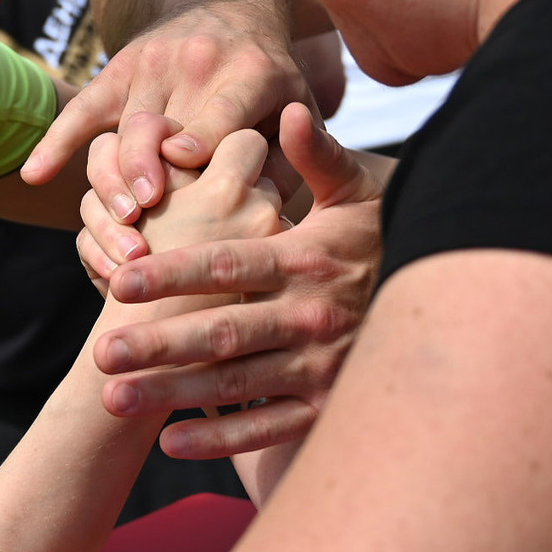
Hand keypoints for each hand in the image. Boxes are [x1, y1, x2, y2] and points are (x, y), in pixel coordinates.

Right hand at [23, 1, 311, 213]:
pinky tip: (34, 175)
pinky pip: (83, 108)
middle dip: (147, 171)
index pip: (220, 111)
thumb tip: (266, 205)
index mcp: (253, 73)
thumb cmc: (272, 83)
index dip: (201, 139)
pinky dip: (57, 141)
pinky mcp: (119, 68)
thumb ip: (295, 157)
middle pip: (160, 126)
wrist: (229, 7)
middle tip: (142, 216)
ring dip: (115, 174)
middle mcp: (199, 62)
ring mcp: (153, 63)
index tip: (181, 166)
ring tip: (120, 218)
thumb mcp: (299, 108)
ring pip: (123, 126)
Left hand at [88, 106, 384, 459]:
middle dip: (157, 343)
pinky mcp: (326, 404)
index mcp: (305, 259)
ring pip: (234, 383)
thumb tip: (288, 110)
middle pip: (220, 332)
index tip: (118, 281)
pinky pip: (267, 426)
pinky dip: (219, 438)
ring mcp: (318, 365)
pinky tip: (169, 441)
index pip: (227, 266)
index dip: (171, 273)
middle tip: (100, 352)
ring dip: (173, 393)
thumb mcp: (360, 191)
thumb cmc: (386, 236)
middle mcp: (308, 316)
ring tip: (114, 398)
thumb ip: (317, 156)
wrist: (451, 302)